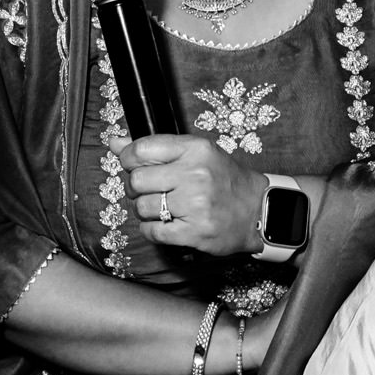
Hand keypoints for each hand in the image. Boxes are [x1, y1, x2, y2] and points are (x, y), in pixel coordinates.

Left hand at [122, 135, 268, 256]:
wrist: (259, 209)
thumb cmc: (225, 180)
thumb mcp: (196, 153)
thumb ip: (155, 148)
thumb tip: (114, 142)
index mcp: (195, 149)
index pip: (141, 150)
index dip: (128, 159)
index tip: (133, 166)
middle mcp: (195, 174)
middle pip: (137, 181)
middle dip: (136, 188)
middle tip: (148, 191)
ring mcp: (196, 205)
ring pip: (143, 208)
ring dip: (146, 210)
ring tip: (163, 208)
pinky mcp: (195, 232)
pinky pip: (153, 231)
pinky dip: (152, 229)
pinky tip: (166, 224)